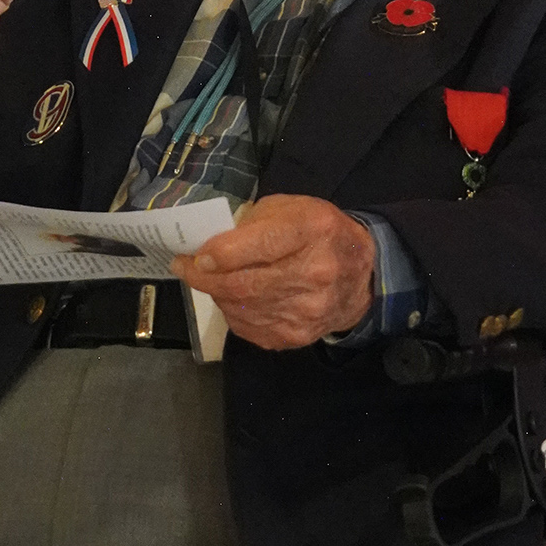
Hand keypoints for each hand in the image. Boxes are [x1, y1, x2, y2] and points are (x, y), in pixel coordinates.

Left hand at [172, 195, 375, 349]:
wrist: (362, 276)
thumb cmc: (318, 232)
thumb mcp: (291, 208)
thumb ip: (253, 222)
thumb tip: (211, 244)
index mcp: (312, 230)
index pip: (261, 245)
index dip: (223, 252)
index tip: (196, 253)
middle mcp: (314, 273)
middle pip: (246, 283)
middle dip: (205, 277)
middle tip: (183, 267)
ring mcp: (308, 311)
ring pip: (243, 308)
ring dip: (216, 294)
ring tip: (206, 279)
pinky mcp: (299, 336)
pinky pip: (250, 328)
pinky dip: (232, 312)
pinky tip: (230, 297)